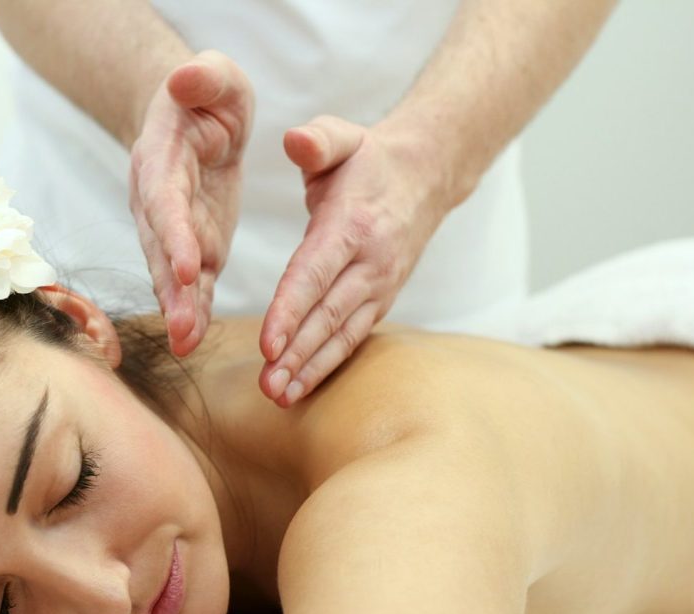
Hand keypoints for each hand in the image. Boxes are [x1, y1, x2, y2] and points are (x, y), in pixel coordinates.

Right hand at [129, 51, 253, 355]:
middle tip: (182, 329)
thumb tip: (186, 76)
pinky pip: (193, 283)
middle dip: (171, 290)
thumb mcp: (215, 76)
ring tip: (186, 344)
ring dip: (179, 311)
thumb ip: (204, 75)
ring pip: (172, 276)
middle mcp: (159, 202)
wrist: (193, 122)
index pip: (167, 200)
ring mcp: (175, 231)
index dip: (174, 233)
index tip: (186, 266)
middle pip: (161, 249)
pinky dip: (193, 310)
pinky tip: (194, 339)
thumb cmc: (206, 97)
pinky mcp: (196, 248)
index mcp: (163, 159)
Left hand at [258, 115, 447, 405]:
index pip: (315, 274)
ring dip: (311, 368)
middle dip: (297, 353)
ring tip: (281, 396)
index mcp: (352, 225)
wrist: (425, 179)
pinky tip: (303, 385)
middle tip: (269, 387)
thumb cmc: (369, 161)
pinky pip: (353, 337)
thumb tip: (294, 142)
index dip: (291, 311)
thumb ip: (318, 140)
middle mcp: (369, 263)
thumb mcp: (343, 137)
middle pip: (328, 315)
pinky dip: (329, 364)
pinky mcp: (380, 301)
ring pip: (342, 334)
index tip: (267, 345)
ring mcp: (378, 286)